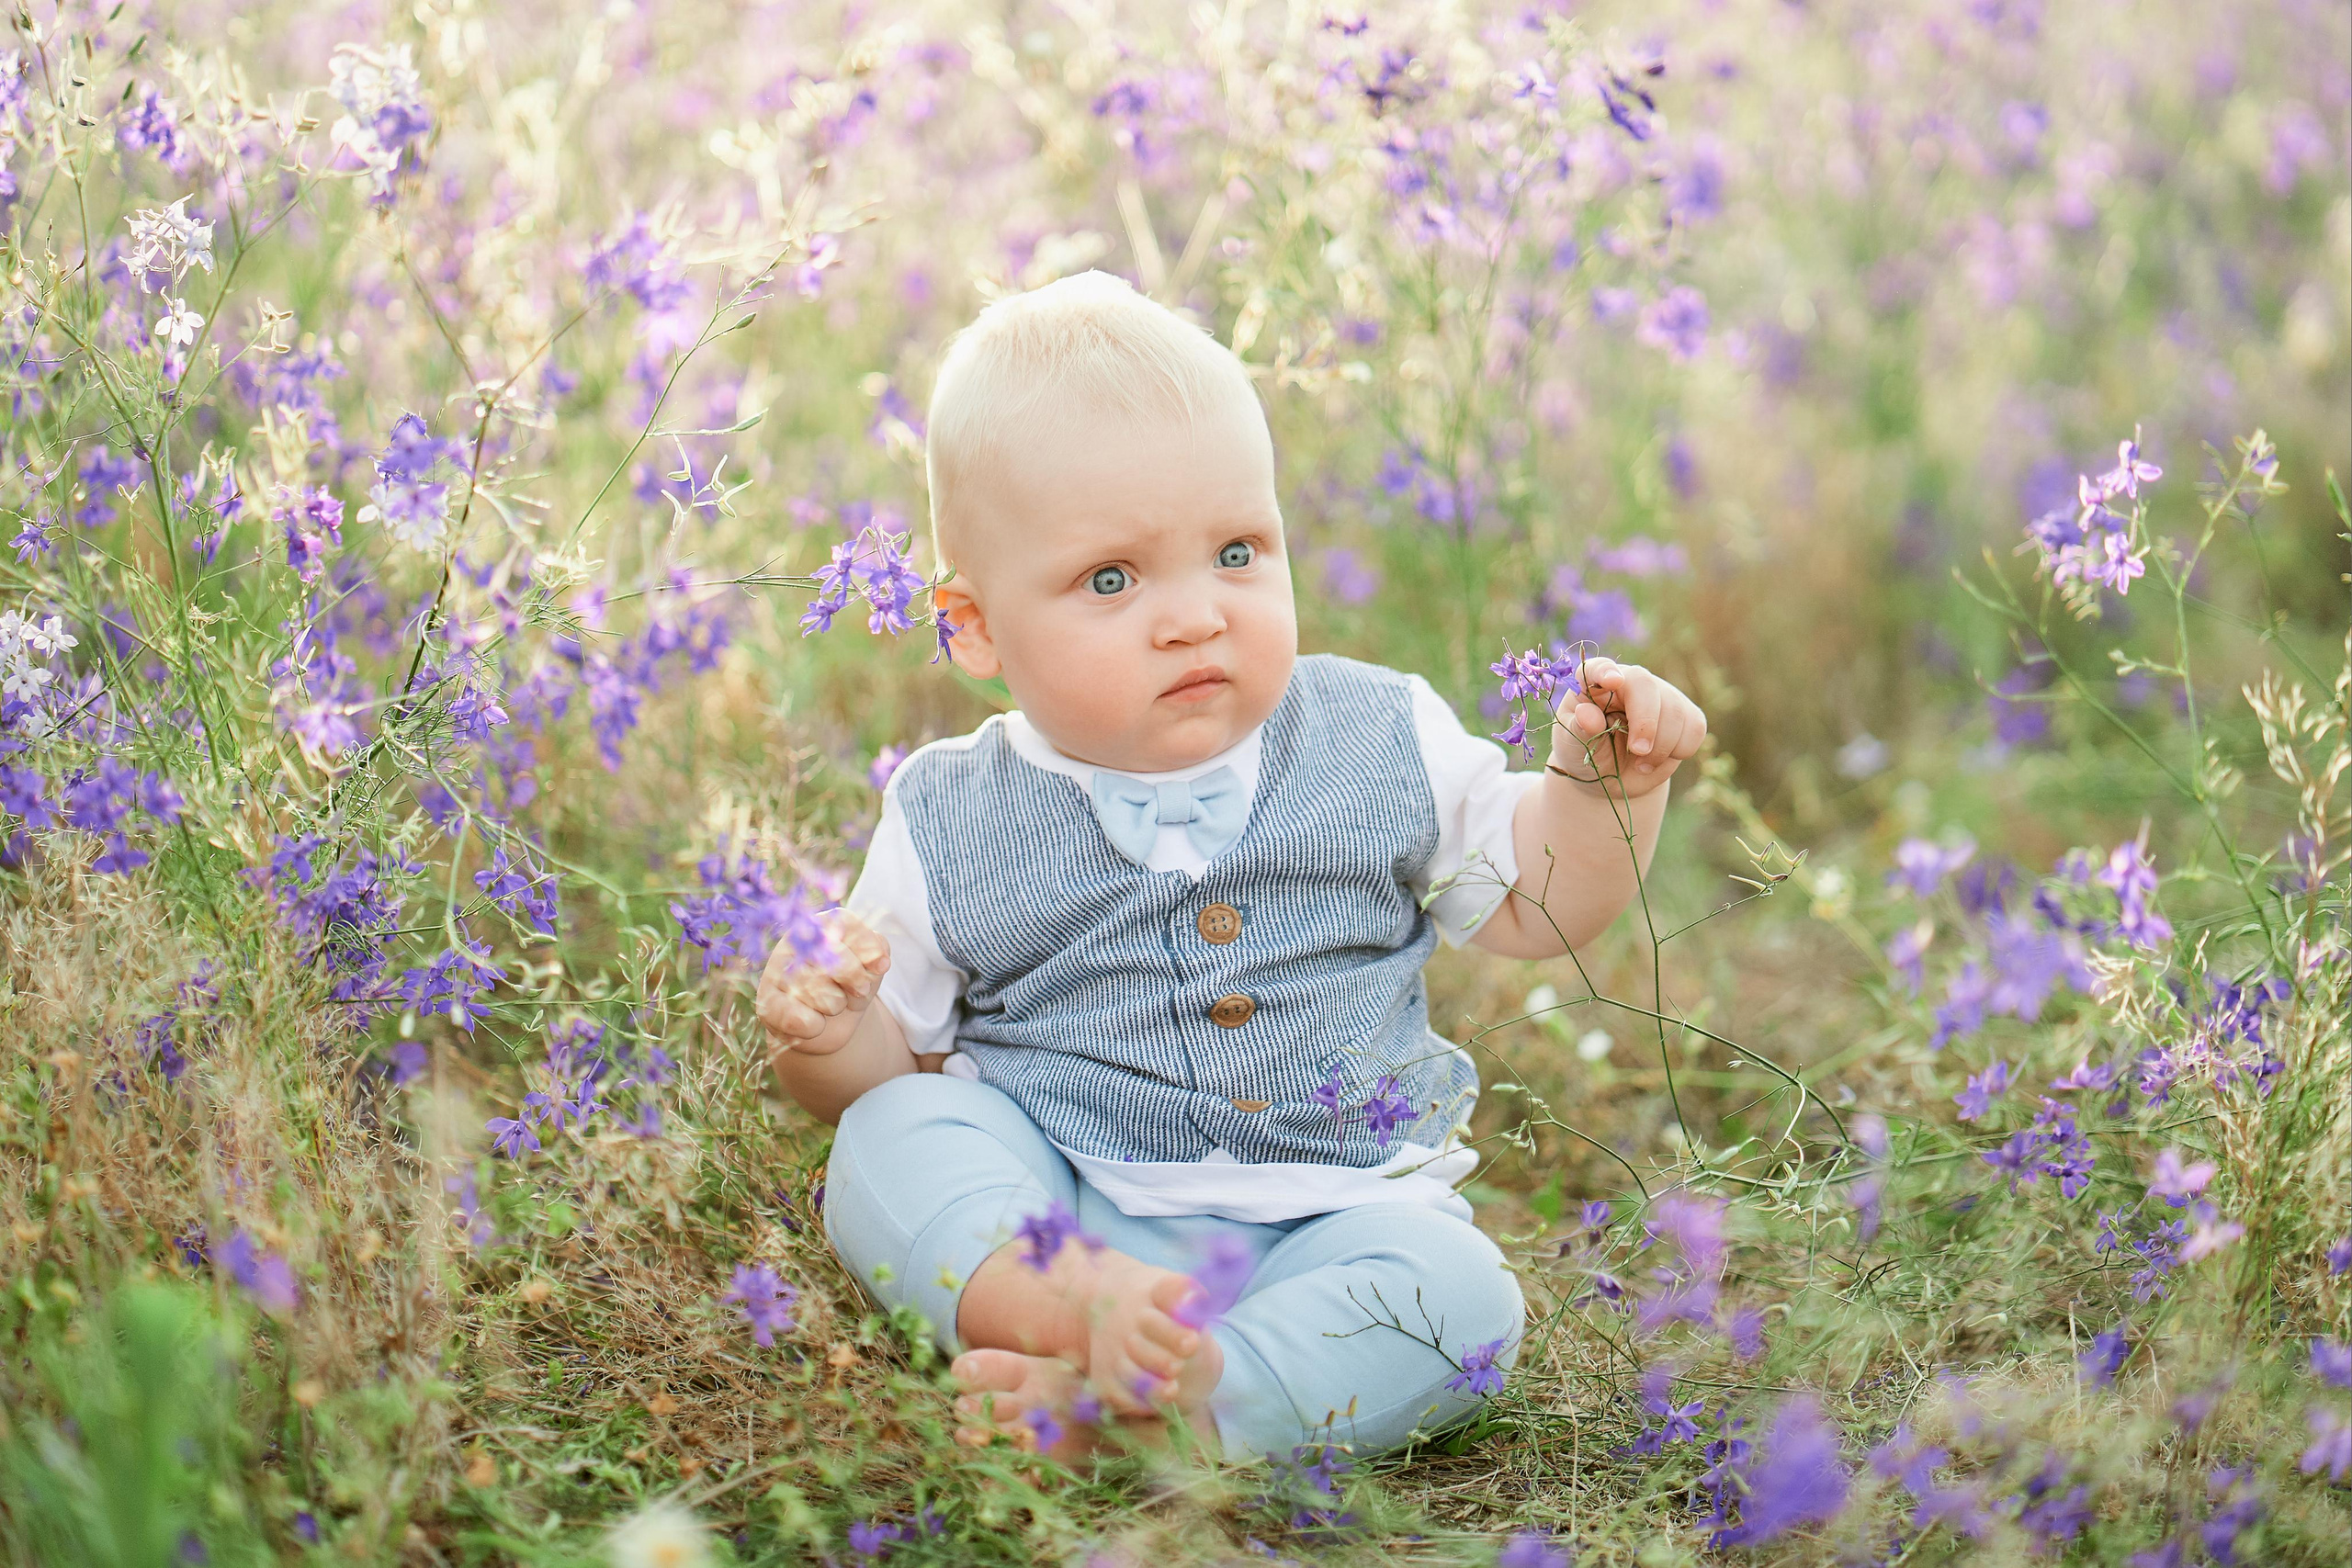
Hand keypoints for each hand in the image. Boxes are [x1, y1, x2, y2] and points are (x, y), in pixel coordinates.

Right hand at [756, 909, 890, 1057]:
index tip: (881, 967)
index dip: (867, 948)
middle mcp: (794, 943)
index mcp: (820, 925)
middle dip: (857, 982)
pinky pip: (801, 1019)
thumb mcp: (870, 967)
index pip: (845, 923)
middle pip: (837, 961)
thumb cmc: (849, 987)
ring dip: (836, 1006)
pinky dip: (815, 1027)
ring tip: (830, 1004)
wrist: (825, 1024)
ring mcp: (776, 972)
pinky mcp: (767, 1003)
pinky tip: (812, 1021)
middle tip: (858, 991)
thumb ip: (877, 953)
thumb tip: (881, 962)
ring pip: (821, 994)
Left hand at [1549, 656, 1706, 798]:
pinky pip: (1695, 727)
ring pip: (1674, 711)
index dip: (1606, 672)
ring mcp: (1661, 695)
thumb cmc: (1586, 754)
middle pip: (1646, 686)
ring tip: (1641, 765)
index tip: (1612, 681)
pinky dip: (1681, 749)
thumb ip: (1579, 730)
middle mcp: (1630, 682)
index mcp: (1594, 684)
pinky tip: (1660, 759)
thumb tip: (1586, 714)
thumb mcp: (1573, 747)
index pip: (1599, 668)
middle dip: (1646, 723)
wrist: (1612, 775)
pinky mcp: (1685, 714)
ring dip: (1661, 747)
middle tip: (1638, 752)